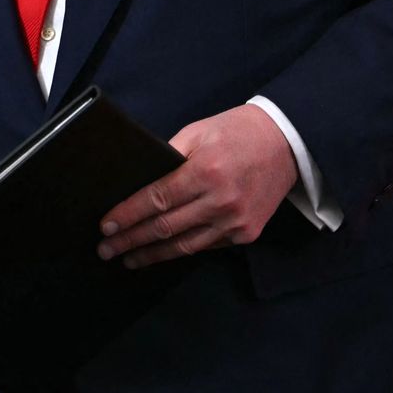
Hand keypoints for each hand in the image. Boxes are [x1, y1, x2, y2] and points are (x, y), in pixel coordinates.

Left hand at [96, 104, 297, 267]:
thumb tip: (138, 182)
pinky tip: (163, 252)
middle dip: (131, 241)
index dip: (128, 216)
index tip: (106, 227)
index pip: (156, 200)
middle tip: (106, 250)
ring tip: (129, 260)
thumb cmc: (236, 132)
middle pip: (166, 227)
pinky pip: (207, 246)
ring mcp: (236, 221)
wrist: (286, 143)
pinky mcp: (248, 233)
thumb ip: (168, 157)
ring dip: (153, 255)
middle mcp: (221, 201)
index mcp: (205, 171)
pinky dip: (183, 249)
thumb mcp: (197, 132)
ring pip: (185, 245)